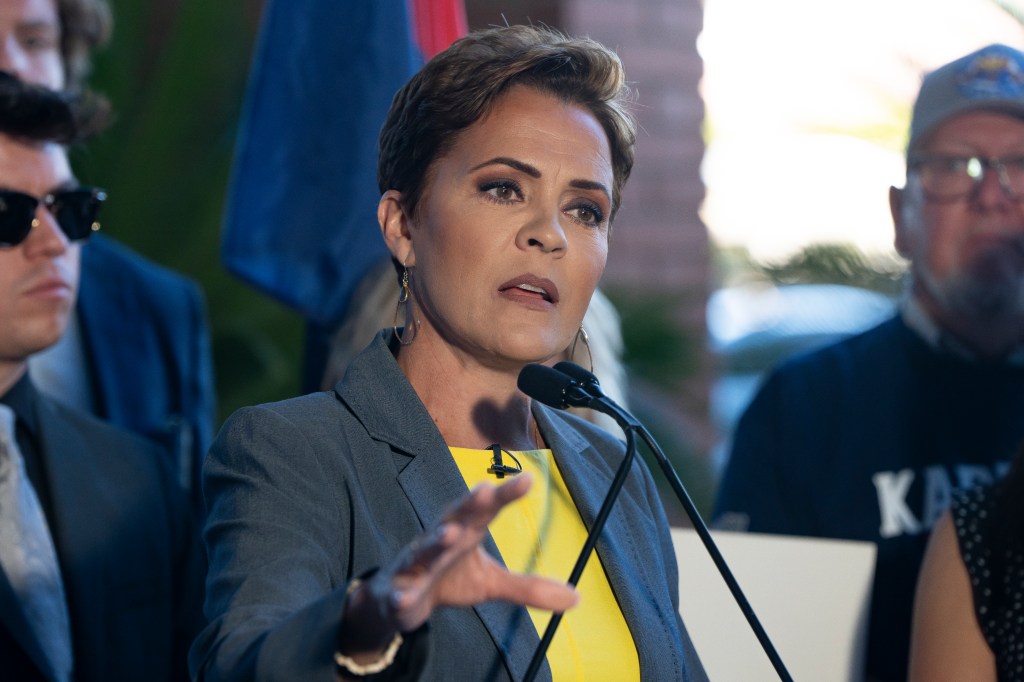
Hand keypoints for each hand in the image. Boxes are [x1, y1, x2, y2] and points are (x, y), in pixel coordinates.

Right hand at [339, 474, 578, 654]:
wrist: (398, 600)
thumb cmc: (449, 579)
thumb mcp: (491, 583)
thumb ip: (528, 587)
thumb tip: (576, 599)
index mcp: (465, 532)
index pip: (487, 510)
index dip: (505, 495)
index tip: (528, 480)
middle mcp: (440, 540)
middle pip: (455, 518)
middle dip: (468, 505)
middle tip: (483, 491)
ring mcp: (416, 564)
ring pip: (424, 550)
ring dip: (436, 541)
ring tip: (449, 535)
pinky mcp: (398, 590)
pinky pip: (400, 591)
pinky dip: (403, 593)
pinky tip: (406, 598)